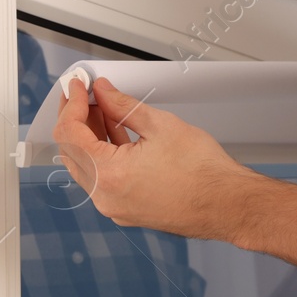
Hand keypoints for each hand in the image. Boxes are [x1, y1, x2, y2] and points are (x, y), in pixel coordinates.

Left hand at [52, 76, 259, 240]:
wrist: (227, 204)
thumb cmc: (203, 172)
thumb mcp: (160, 125)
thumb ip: (123, 106)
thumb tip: (103, 93)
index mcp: (108, 176)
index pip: (69, 133)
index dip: (71, 103)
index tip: (78, 86)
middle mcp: (105, 197)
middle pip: (72, 151)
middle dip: (76, 118)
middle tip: (85, 93)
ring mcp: (115, 207)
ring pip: (87, 166)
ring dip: (90, 135)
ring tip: (105, 108)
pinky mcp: (128, 210)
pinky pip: (104, 179)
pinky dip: (104, 154)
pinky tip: (117, 132)